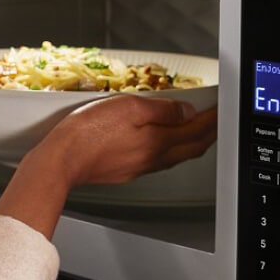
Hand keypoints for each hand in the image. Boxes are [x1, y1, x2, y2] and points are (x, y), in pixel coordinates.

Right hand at [40, 95, 217, 186]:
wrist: (61, 161)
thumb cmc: (87, 133)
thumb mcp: (128, 107)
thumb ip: (161, 109)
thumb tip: (185, 112)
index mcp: (157, 141)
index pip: (195, 130)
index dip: (211, 119)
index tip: (219, 110)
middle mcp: (152, 158)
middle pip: (190, 147)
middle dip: (207, 134)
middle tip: (215, 122)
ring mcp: (138, 168)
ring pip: (175, 156)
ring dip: (190, 143)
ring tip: (195, 131)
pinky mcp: (124, 172)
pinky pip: (156, 162)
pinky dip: (169, 150)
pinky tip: (162, 145)